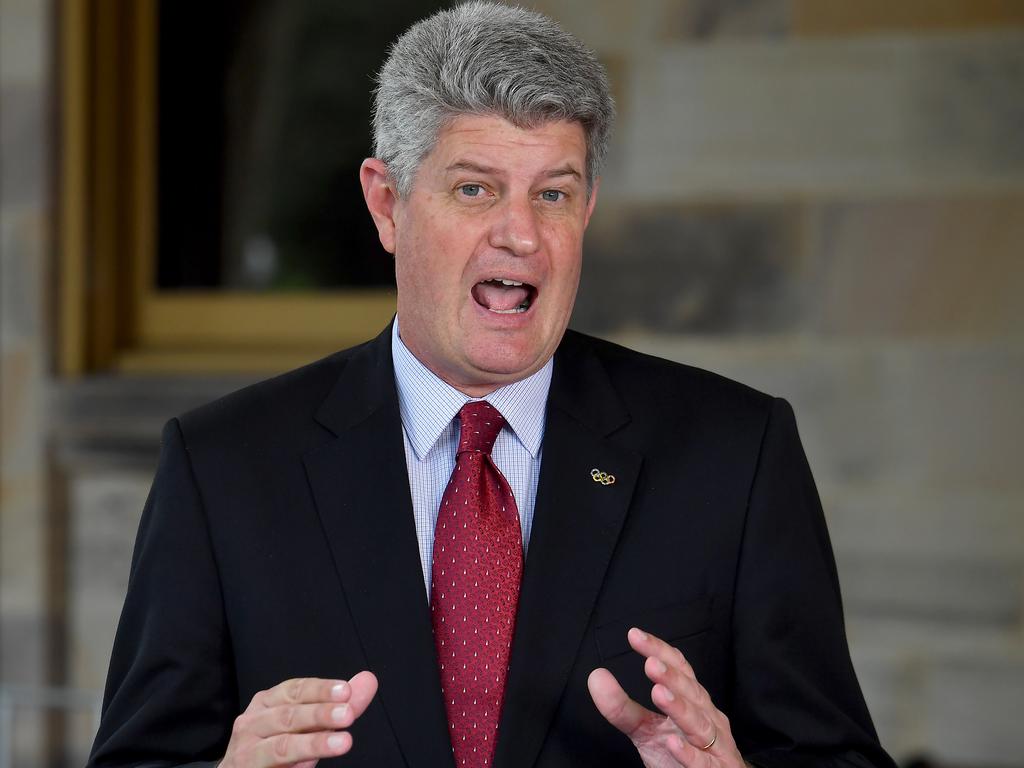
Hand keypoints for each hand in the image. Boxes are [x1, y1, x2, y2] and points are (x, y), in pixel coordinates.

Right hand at [218, 672, 377, 767]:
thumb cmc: (277, 745)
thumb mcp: (309, 724)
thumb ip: (337, 705)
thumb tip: (367, 681)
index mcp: (267, 703)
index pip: (295, 690)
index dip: (320, 689)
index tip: (346, 691)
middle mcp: (252, 723)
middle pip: (287, 715)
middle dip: (320, 713)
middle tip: (347, 714)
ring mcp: (246, 751)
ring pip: (280, 746)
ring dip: (313, 743)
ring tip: (342, 743)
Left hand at [588, 628, 742, 767]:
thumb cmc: (680, 755)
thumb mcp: (645, 729)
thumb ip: (621, 706)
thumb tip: (596, 677)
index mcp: (693, 701)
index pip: (678, 668)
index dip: (659, 650)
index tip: (635, 635)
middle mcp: (707, 717)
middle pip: (691, 692)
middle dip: (672, 677)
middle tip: (650, 663)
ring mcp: (715, 744)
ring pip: (699, 723)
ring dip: (680, 707)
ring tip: (659, 693)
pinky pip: (702, 762)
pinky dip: (689, 754)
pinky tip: (673, 744)